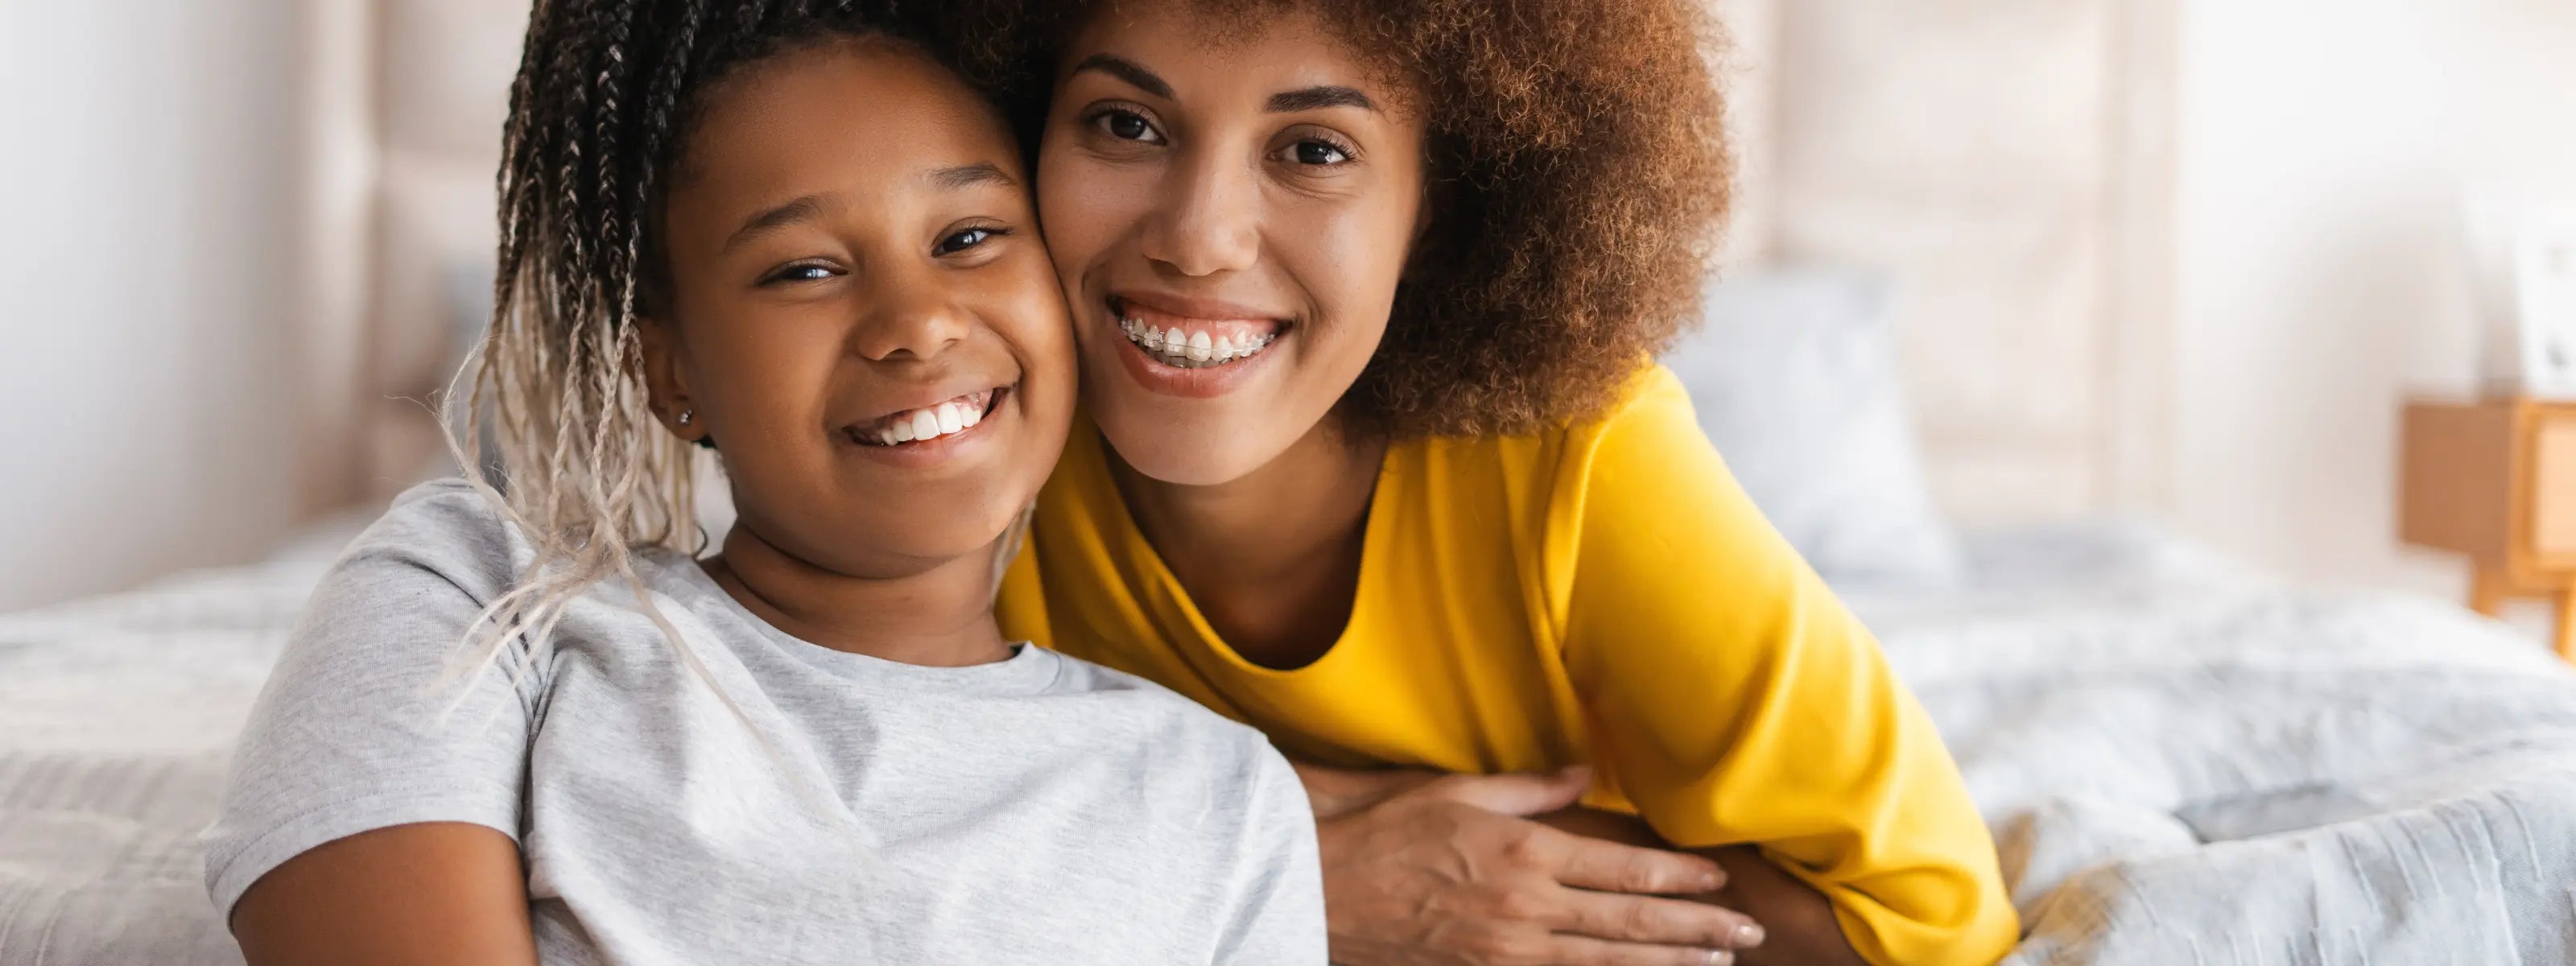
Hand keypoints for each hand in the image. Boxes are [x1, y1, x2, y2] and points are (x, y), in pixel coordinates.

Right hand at [1310, 765, 1765, 965]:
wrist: (1312, 887)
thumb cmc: (1379, 831)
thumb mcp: (1454, 790)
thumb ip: (1527, 788)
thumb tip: (1583, 773)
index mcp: (1523, 854)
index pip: (1624, 868)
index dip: (1680, 877)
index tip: (1723, 880)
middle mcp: (1525, 909)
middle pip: (1631, 923)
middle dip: (1697, 930)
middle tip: (1750, 935)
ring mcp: (1506, 952)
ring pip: (1607, 963)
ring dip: (1668, 964)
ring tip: (1715, 962)